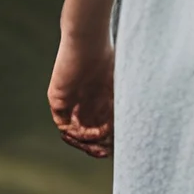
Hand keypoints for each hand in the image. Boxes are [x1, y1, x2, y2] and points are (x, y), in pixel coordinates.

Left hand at [49, 30, 114, 157]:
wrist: (88, 40)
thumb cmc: (109, 58)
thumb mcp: (121, 89)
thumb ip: (124, 110)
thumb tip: (135, 134)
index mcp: (98, 100)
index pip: (100, 129)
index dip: (108, 142)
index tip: (120, 148)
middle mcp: (83, 103)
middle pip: (86, 135)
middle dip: (96, 147)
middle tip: (106, 153)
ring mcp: (70, 102)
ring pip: (75, 133)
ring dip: (87, 142)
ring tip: (101, 142)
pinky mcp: (58, 100)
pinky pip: (64, 125)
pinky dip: (77, 132)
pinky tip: (90, 132)